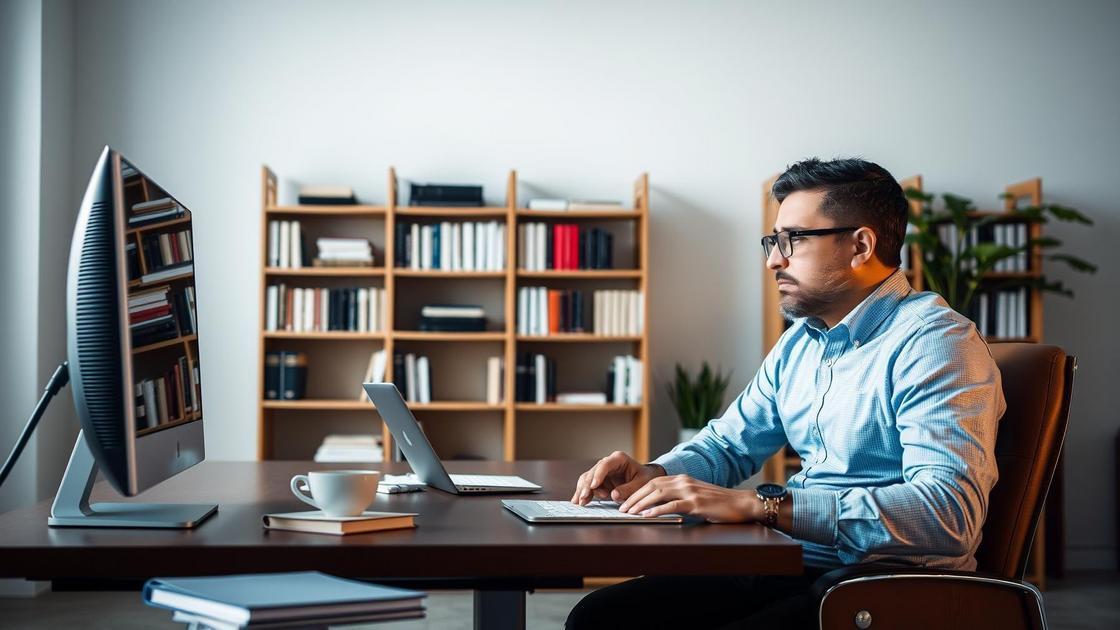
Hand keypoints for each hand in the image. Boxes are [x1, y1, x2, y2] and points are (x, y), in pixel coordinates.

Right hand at [570, 451, 664, 505]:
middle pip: (593, 472)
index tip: (593, 486)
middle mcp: (608, 463)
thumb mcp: (642, 484)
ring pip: (587, 478)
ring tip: (582, 502)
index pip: (604, 464)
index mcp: (619, 458)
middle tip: (584, 497)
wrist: (646, 479)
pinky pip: (588, 485)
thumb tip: (614, 495)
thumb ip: (629, 489)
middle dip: (587, 485)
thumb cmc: (645, 478)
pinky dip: (583, 492)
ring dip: (583, 490)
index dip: (598, 475)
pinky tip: (577, 501)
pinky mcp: (599, 480)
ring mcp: (602, 471)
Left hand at [618, 475, 762, 522]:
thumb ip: (679, 498)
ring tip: (629, 512)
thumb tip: (659, 507)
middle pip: (652, 486)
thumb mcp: (695, 497)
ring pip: (659, 494)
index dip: (637, 492)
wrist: (741, 504)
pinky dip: (657, 510)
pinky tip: (647, 516)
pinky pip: (672, 505)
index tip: (625, 502)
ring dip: (641, 504)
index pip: (653, 483)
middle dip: (634, 498)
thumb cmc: (719, 504)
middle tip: (621, 508)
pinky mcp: (696, 503)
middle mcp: (684, 481)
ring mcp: (690, 491)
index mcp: (682, 479)